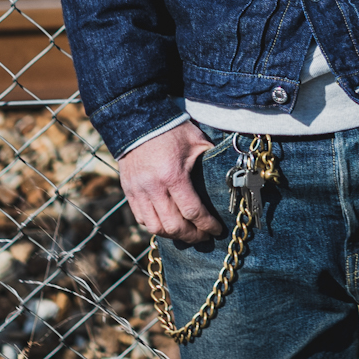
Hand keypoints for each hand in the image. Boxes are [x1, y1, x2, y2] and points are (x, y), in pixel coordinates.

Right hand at [118, 121, 223, 241]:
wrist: (138, 121)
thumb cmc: (173, 130)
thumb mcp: (197, 142)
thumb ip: (211, 161)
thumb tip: (230, 175)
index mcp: (173, 175)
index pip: (192, 211)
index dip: (207, 225)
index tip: (217, 230)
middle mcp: (153, 188)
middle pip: (173, 226)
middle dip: (192, 236)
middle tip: (204, 237)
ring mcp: (138, 192)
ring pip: (154, 227)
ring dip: (173, 235)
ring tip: (187, 234)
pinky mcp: (128, 192)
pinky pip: (141, 219)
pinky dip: (155, 226)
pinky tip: (168, 224)